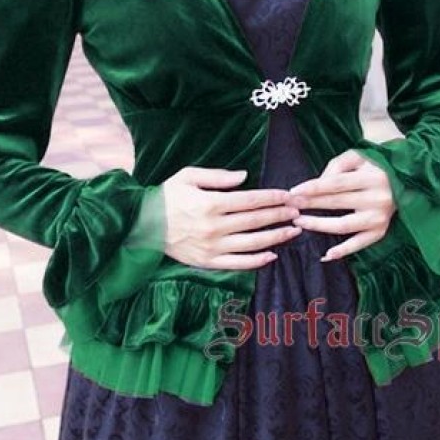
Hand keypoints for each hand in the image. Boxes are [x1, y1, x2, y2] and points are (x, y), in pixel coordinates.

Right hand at [161, 166, 302, 270]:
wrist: (141, 225)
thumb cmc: (166, 196)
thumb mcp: (188, 176)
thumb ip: (218, 176)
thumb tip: (245, 177)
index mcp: (211, 203)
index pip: (251, 200)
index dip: (273, 197)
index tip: (288, 195)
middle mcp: (214, 226)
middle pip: (256, 220)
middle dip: (280, 214)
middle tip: (298, 211)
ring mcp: (212, 247)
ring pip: (252, 243)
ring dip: (276, 237)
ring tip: (293, 231)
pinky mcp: (208, 262)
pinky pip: (238, 263)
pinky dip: (257, 261)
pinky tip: (272, 254)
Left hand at [289, 150, 395, 261]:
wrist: (404, 177)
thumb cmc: (374, 164)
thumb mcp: (357, 156)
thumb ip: (336, 167)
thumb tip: (317, 184)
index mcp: (372, 178)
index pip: (336, 184)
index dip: (313, 188)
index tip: (293, 192)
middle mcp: (378, 199)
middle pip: (337, 203)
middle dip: (311, 204)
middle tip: (291, 205)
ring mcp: (380, 218)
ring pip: (344, 226)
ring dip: (319, 225)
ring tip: (300, 222)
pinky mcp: (381, 231)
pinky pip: (360, 244)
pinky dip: (344, 251)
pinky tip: (327, 255)